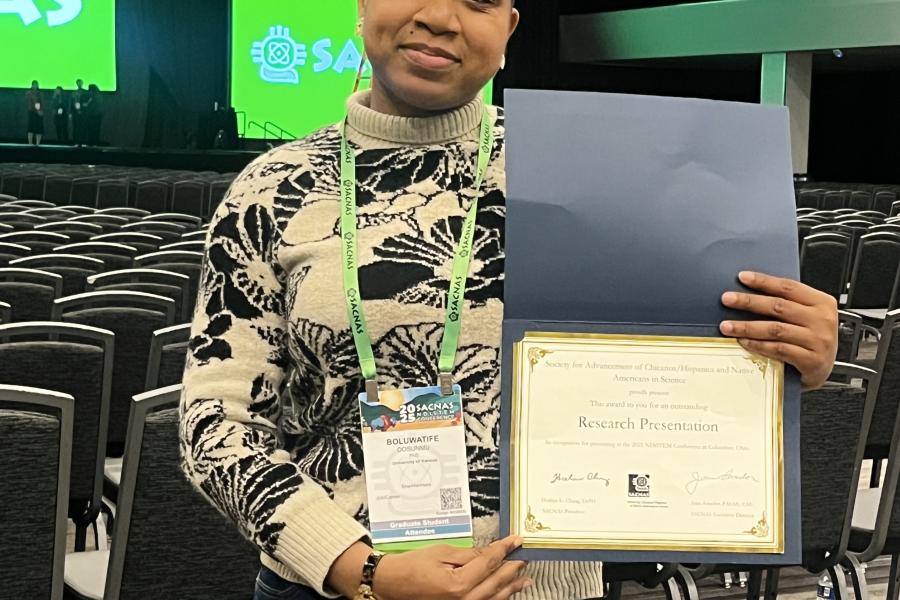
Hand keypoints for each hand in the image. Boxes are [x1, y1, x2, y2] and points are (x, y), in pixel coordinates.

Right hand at [327, 537, 530, 599]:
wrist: (392, 585)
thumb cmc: (413, 566)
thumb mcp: (442, 553)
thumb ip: (470, 554)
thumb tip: (490, 552)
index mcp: (458, 584)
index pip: (489, 563)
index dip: (505, 549)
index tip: (516, 540)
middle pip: (496, 582)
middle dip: (511, 568)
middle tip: (524, 557)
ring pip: (494, 598)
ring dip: (511, 588)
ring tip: (525, 579)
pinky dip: (497, 598)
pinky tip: (505, 593)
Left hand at [719, 271, 837, 389]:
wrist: (824, 368)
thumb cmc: (812, 339)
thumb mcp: (806, 316)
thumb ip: (786, 304)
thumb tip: (750, 294)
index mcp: (821, 302)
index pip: (788, 287)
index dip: (764, 281)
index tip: (743, 277)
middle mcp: (822, 320)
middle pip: (778, 306)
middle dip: (749, 302)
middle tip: (727, 299)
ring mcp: (817, 340)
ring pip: (775, 329)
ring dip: (747, 327)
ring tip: (727, 326)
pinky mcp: (811, 360)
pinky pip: (778, 349)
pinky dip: (758, 345)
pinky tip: (743, 342)